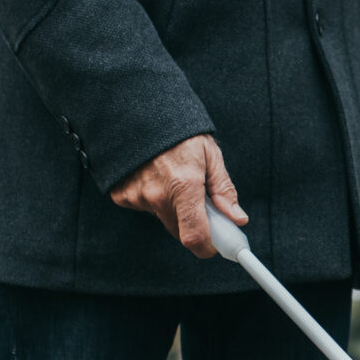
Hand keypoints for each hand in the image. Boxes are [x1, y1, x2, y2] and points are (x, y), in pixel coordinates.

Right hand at [112, 135, 246, 257]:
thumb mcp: (209, 154)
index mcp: (184, 185)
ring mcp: (136, 196)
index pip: (195, 237)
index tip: (215, 246)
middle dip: (194, 224)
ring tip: (173, 179)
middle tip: (199, 201)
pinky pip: (145, 208)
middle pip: (180, 231)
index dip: (208, 248)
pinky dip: (152, 199)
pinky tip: (153, 176)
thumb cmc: (178, 132)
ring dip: (172, 208)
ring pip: (163, 218)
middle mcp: (157, 195)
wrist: (136, 112)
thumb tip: (237, 218)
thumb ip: (223, 190)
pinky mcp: (122, 195)